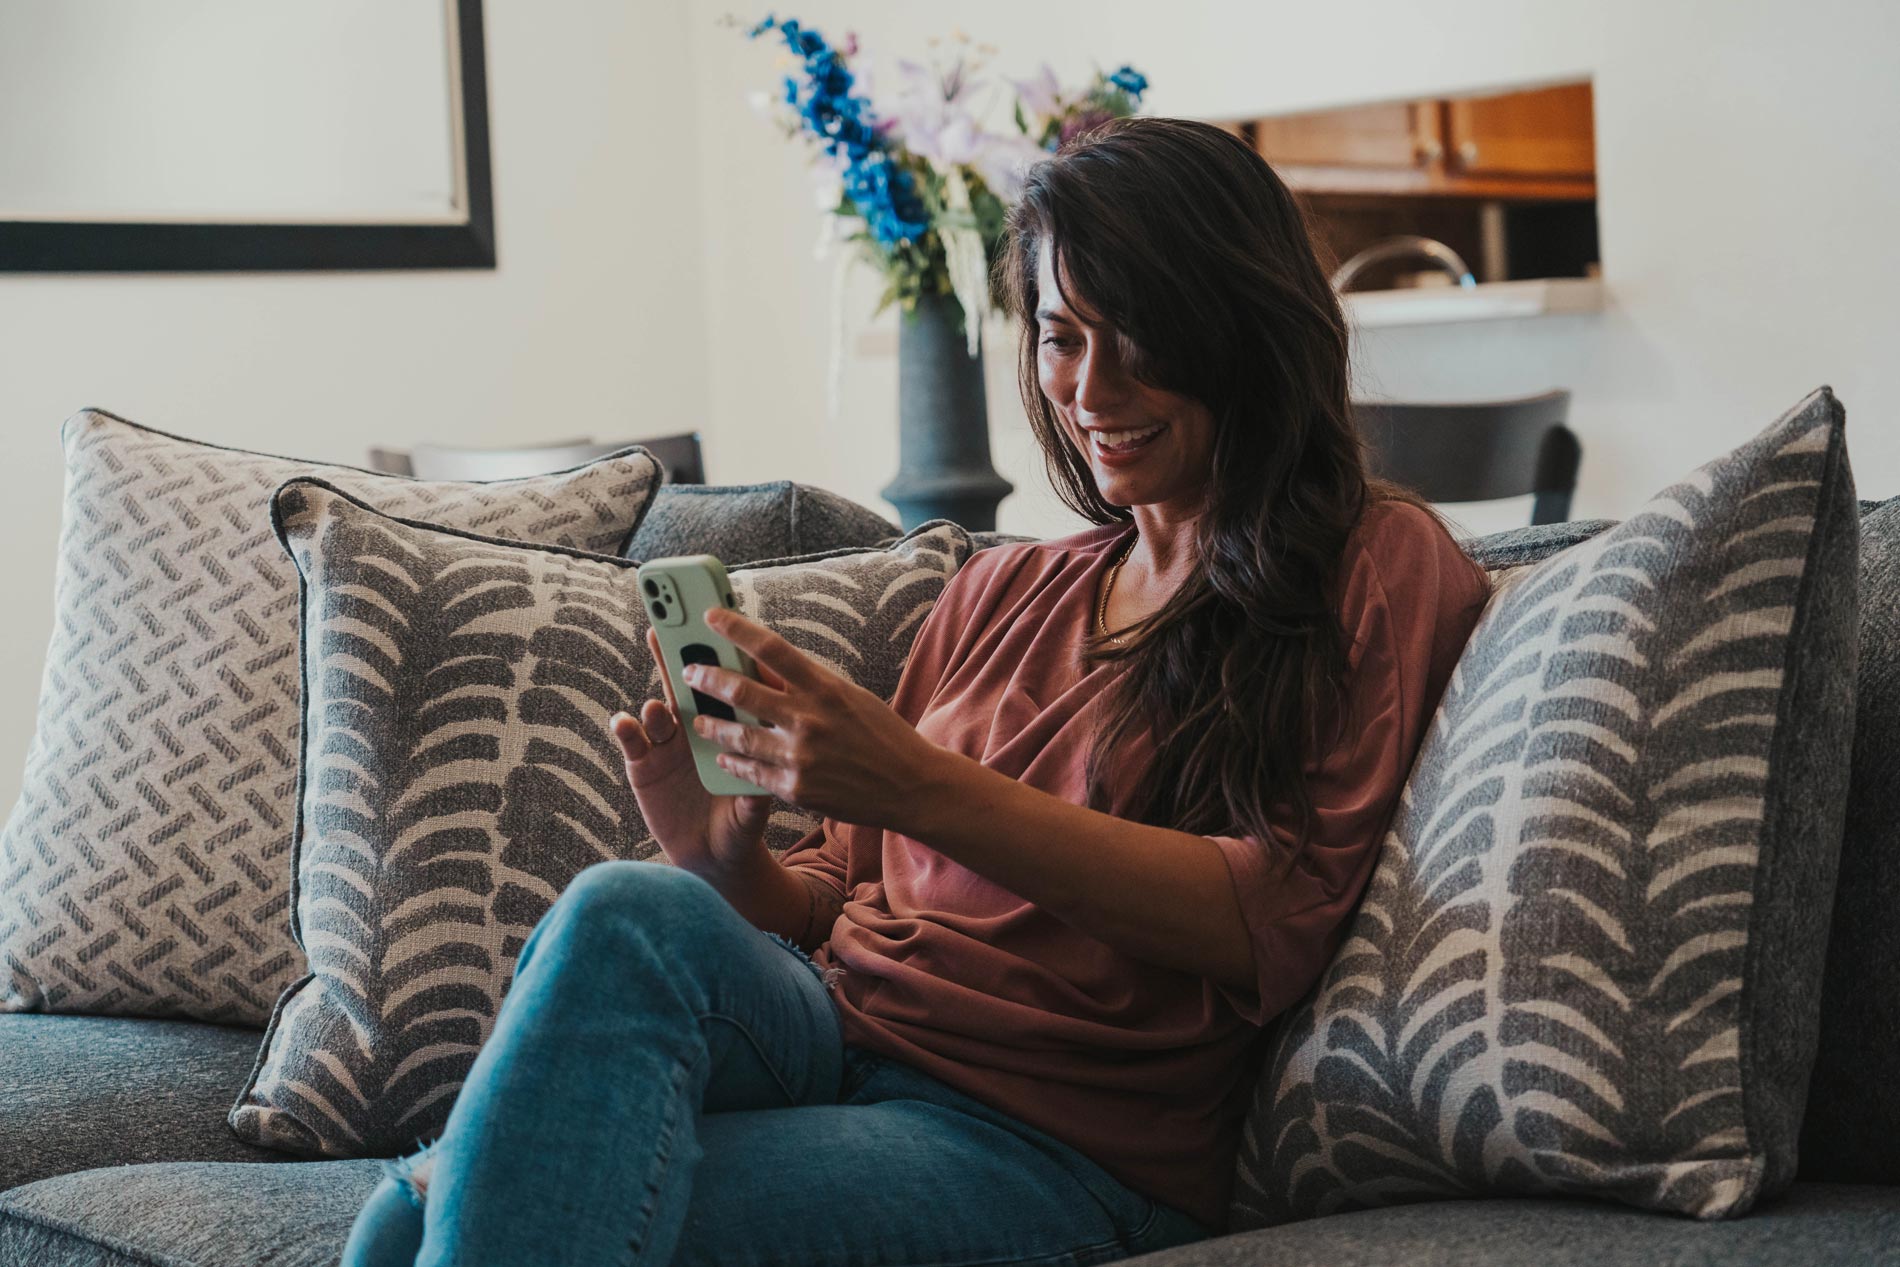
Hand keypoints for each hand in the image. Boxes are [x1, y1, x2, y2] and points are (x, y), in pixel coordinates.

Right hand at [607, 626, 772, 880]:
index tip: (712, 622)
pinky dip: (627, 729)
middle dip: (674, 656)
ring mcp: (667, 745)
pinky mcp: (642, 765)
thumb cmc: (742, 821)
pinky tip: (625, 722)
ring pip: (660, 711)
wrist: (715, 857)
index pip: (723, 685)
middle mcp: (694, 728)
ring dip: (658, 703)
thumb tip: (766, 782)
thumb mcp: (754, 806)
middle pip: (684, 685)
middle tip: (663, 630)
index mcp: (726, 727)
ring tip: (658, 707)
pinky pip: (632, 742)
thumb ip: (757, 792)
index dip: (719, 655)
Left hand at [680, 606, 944, 833]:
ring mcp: (800, 756)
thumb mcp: (849, 697)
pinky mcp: (796, 789)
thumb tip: (762, 666)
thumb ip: (807, 684)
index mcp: (825, 688)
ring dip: (711, 726)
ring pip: (737, 735)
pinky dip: (732, 761)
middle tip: (689, 672)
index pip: (770, 649)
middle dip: (706, 678)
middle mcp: (809, 719)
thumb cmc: (882, 735)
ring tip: (698, 720)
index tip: (710, 616)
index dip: (735, 629)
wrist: (911, 786)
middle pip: (742, 691)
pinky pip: (751, 772)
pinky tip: (722, 755)